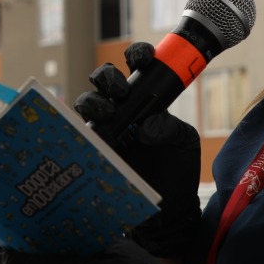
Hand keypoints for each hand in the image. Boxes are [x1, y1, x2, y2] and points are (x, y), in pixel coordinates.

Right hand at [75, 43, 202, 258]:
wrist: (168, 209)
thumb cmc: (177, 169)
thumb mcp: (183, 143)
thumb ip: (169, 129)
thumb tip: (146, 125)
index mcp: (148, 97)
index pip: (138, 66)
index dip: (137, 54)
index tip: (144, 58)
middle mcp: (124, 108)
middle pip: (105, 78)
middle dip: (109, 76)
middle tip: (122, 91)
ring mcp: (107, 127)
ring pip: (88, 100)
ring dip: (95, 100)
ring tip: (109, 112)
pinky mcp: (95, 148)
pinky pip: (80, 130)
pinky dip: (84, 127)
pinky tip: (96, 133)